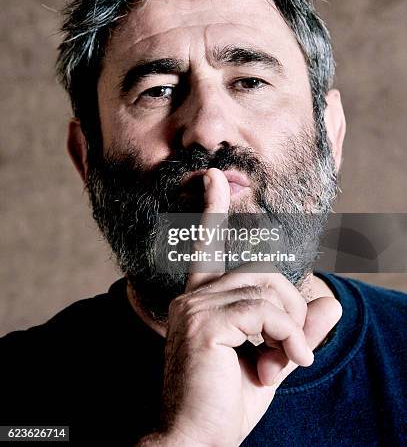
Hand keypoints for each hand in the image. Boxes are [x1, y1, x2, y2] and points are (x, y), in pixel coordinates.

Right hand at [156, 168, 341, 446]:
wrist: (196, 441)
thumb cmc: (228, 403)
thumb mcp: (274, 361)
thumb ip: (298, 330)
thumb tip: (332, 305)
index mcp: (201, 300)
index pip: (208, 246)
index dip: (212, 210)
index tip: (213, 178)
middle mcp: (193, 296)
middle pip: (265, 273)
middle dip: (291, 310)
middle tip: (289, 355)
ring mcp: (194, 306)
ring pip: (268, 290)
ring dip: (289, 328)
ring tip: (282, 363)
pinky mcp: (202, 322)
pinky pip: (264, 310)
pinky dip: (285, 335)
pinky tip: (281, 364)